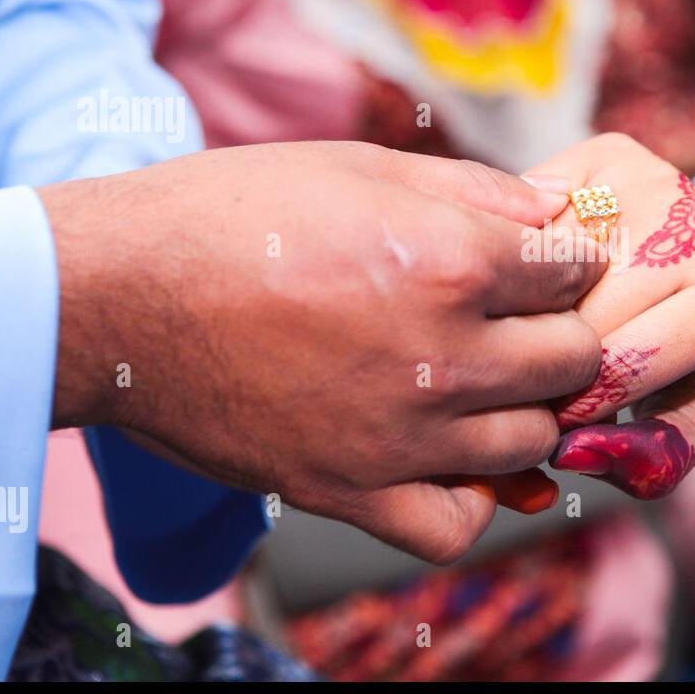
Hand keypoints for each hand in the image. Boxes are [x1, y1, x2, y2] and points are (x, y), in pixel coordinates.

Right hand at [39, 141, 605, 561]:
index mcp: (453, 261)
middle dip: (561, 335)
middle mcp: (445, 354)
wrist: (120, 295)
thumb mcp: (360, 167)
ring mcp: (401, 434)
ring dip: (524, 411)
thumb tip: (556, 213)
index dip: (564, 263)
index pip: (574, 272)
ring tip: (483, 387)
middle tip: (521, 325)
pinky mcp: (351, 492)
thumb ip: (475, 191)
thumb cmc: (233, 212)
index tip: (540, 267)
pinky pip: (456, 526)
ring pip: (533, 443)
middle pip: (574, 362)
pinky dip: (466, 499)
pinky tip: (444, 460)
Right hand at [522, 134, 694, 498]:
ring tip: (508, 341)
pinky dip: (509, 259)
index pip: (627, 363)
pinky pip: (528, 217)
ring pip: (544, 263)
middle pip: (582, 310)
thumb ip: (652, 458)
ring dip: (515, 308)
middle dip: (544, 359)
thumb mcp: (692, 413)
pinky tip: (506, 289)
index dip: (574, 404)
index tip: (550, 429)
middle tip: (520, 390)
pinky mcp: (604, 150)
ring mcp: (652, 180)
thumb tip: (574, 455)